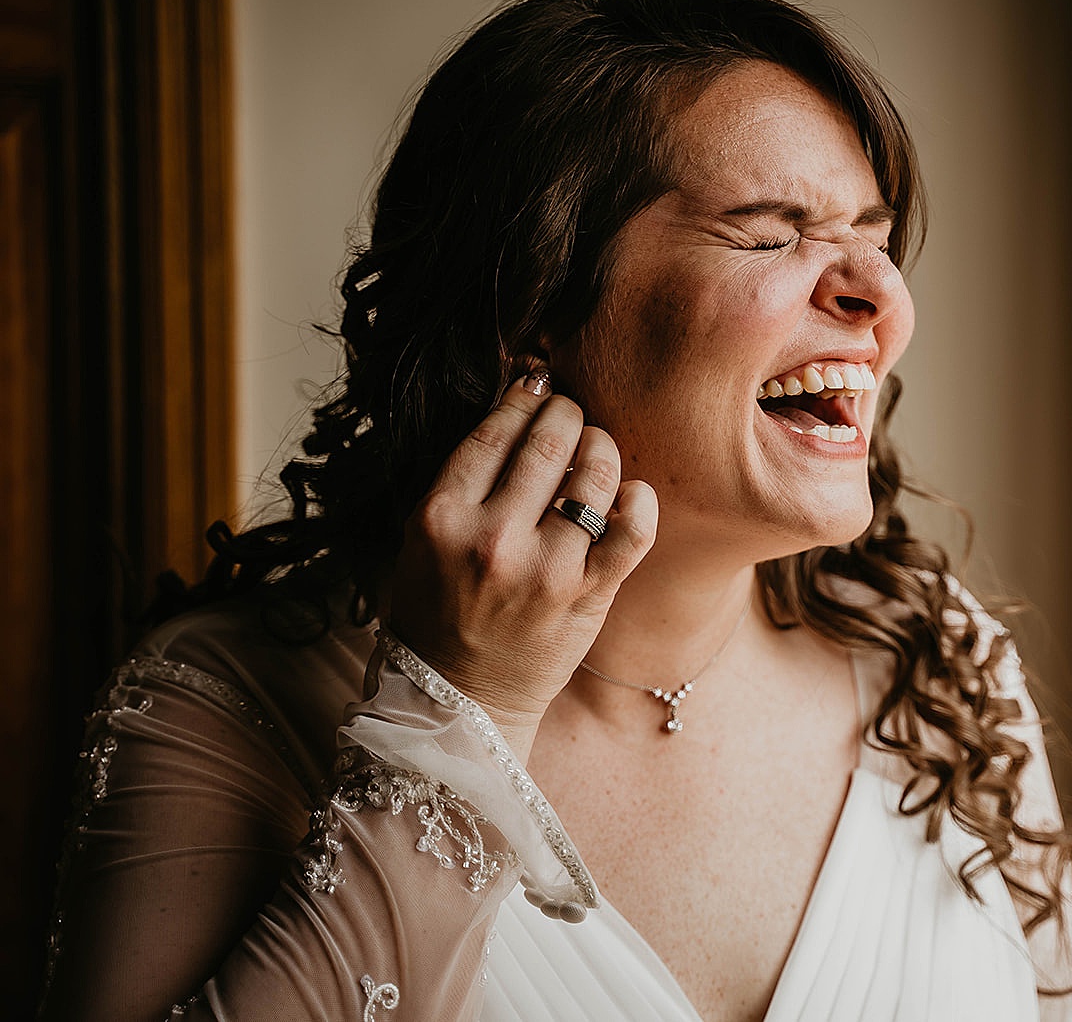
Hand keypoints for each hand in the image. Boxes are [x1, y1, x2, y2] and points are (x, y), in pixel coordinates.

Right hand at [385, 364, 657, 745]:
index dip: (523, 396)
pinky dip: (639, 499)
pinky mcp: (588, 595)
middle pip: (549, 440)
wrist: (461, 697)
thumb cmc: (439, 610)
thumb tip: (517, 405)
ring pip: (595, 473)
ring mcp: (546, 568)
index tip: (538, 384)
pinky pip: (633, 528)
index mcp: (441, 517)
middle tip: (571, 410)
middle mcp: (493, 538)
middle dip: (567, 411)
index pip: (495, 431)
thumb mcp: (422, 539)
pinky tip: (629, 492)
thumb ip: (464, 480)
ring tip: (596, 446)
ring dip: (602, 445)